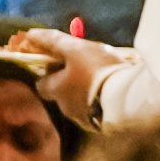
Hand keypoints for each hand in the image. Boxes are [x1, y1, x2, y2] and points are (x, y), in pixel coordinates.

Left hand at [4, 27, 127, 123]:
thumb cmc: (98, 70)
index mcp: (56, 89)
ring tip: (106, 79)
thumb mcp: (76, 49)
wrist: (128, 98)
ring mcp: (84, 118)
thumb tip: (31, 34)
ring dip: (87, 92)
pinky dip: (101, 102)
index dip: (49, 72)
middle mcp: (65, 107)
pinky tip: (114, 93)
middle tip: (88, 67)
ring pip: (80, 102)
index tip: (61, 62)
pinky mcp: (102, 126)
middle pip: (62, 93)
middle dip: (71, 82)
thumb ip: (53, 42)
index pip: (41, 83)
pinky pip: (97, 111)